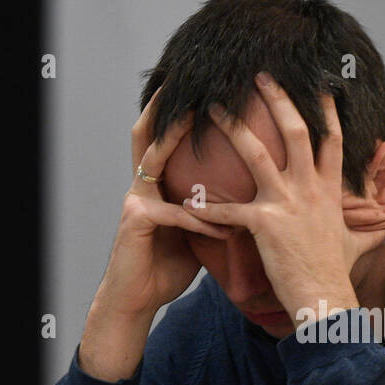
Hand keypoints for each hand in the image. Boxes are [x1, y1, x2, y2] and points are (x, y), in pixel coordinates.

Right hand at [80, 90, 229, 380]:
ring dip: (174, 139)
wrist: (137, 299)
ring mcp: (135, 202)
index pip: (163, 138)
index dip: (174, 111)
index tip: (199, 88)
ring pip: (154, 161)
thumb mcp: (195, 231)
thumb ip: (211, 209)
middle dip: (167, 108)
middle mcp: (141, 186)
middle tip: (193, 84)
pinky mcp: (135, 223)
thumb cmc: (166, 266)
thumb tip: (248, 197)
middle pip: (150, 136)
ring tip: (199, 120)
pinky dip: (200, 218)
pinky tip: (222, 226)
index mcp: (157, 186)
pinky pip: (173, 213)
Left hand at [188, 74, 384, 323]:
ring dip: (233, 128)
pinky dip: (205, 206)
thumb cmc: (336, 272)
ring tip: (213, 106)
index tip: (318, 83)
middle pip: (295, 131)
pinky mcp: (264, 223)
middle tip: (260, 76)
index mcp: (328, 189)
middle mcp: (309, 188)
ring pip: (257, 153)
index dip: (325, 109)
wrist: (324, 297)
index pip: (330, 139)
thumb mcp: (357, 246)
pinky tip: (184, 197)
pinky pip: (228, 210)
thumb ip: (370, 233)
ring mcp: (287, 203)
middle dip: (278, 100)